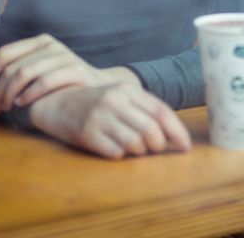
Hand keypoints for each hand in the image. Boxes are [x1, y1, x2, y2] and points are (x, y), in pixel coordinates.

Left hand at [0, 34, 139, 115]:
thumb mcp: (44, 68)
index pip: (4, 53)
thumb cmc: (65, 83)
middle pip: (11, 67)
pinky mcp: (74, 69)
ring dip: (9, 94)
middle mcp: (50, 45)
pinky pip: (44, 82)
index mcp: (39, 41)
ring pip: (23, 73)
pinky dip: (28, 94)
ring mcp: (63, 56)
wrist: (101, 88)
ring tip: (7, 108)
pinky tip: (21, 105)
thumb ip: (23, 67)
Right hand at [29, 82, 191, 158]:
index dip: (178, 131)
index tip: (186, 147)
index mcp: (127, 89)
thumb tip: (173, 135)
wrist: (56, 101)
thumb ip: (144, 109)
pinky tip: (111, 146)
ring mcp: (100, 117)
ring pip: (136, 145)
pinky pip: (116, 153)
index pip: (161, 112)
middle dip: (158, 145)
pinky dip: (120, 155)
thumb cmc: (95, 102)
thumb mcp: (119, 97)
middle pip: (152, 132)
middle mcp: (115, 101)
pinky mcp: (87, 134)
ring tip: (131, 145)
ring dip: (139, 151)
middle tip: (153, 148)